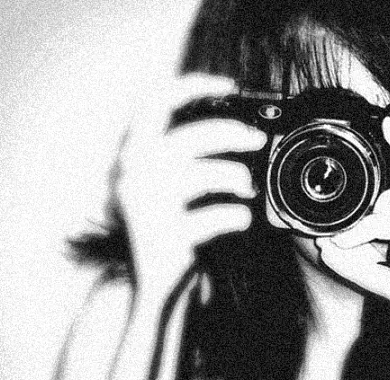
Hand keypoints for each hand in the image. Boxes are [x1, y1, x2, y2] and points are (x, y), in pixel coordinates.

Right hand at [116, 74, 266, 295]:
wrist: (148, 284)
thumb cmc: (167, 227)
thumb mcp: (167, 183)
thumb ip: (187, 154)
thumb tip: (240, 129)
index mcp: (132, 153)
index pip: (155, 102)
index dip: (193, 86)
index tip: (229, 85)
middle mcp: (132, 175)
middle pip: (191, 136)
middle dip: (232, 133)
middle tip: (257, 140)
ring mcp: (147, 206)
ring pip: (205, 174)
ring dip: (236, 176)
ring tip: (247, 188)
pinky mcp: (166, 237)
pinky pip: (214, 216)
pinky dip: (235, 216)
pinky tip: (241, 219)